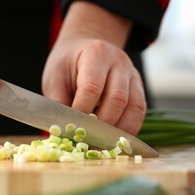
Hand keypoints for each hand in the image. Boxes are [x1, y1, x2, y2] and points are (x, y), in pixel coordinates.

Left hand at [42, 1, 145, 134]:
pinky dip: (129, 128)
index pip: (92, 87)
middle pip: (117, 99)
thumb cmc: (67, 64)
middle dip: (102, 126)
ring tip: (102, 147)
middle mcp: (119, 62)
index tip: (73, 129)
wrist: (84, 47)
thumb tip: (62, 131)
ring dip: (118, 131)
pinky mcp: (138, 87)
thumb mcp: (54, 78)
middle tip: (88, 144)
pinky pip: (139, 111)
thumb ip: (58, 102)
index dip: (83, 112)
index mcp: (95, 54)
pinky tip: (115, 140)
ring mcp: (132, 74)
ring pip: (134, 107)